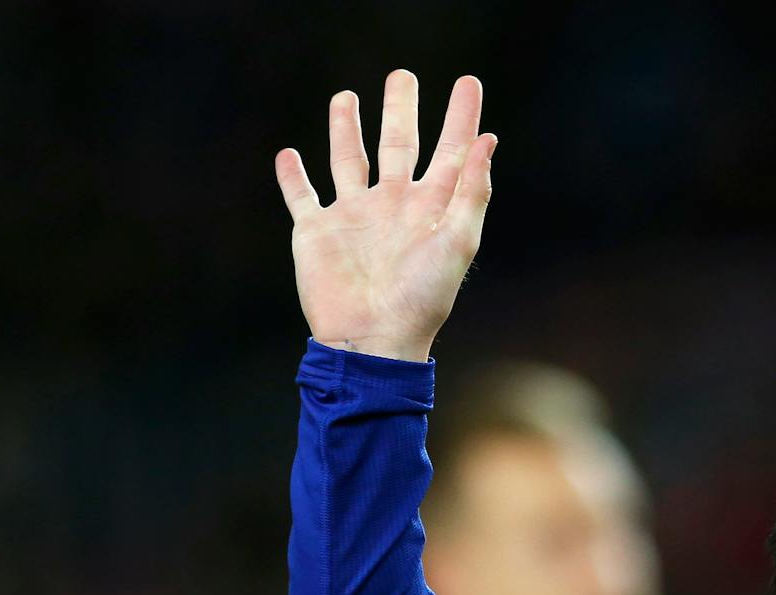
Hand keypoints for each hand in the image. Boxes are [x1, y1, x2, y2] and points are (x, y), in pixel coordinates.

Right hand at [274, 71, 494, 361]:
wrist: (372, 338)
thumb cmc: (421, 298)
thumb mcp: (457, 243)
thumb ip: (471, 191)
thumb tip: (487, 141)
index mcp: (430, 207)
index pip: (450, 150)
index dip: (460, 117)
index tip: (468, 83)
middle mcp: (392, 205)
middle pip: (397, 144)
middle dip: (400, 110)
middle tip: (402, 76)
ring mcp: (354, 216)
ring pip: (347, 160)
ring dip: (345, 129)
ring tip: (345, 97)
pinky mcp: (317, 232)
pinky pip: (302, 196)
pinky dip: (292, 177)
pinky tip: (288, 155)